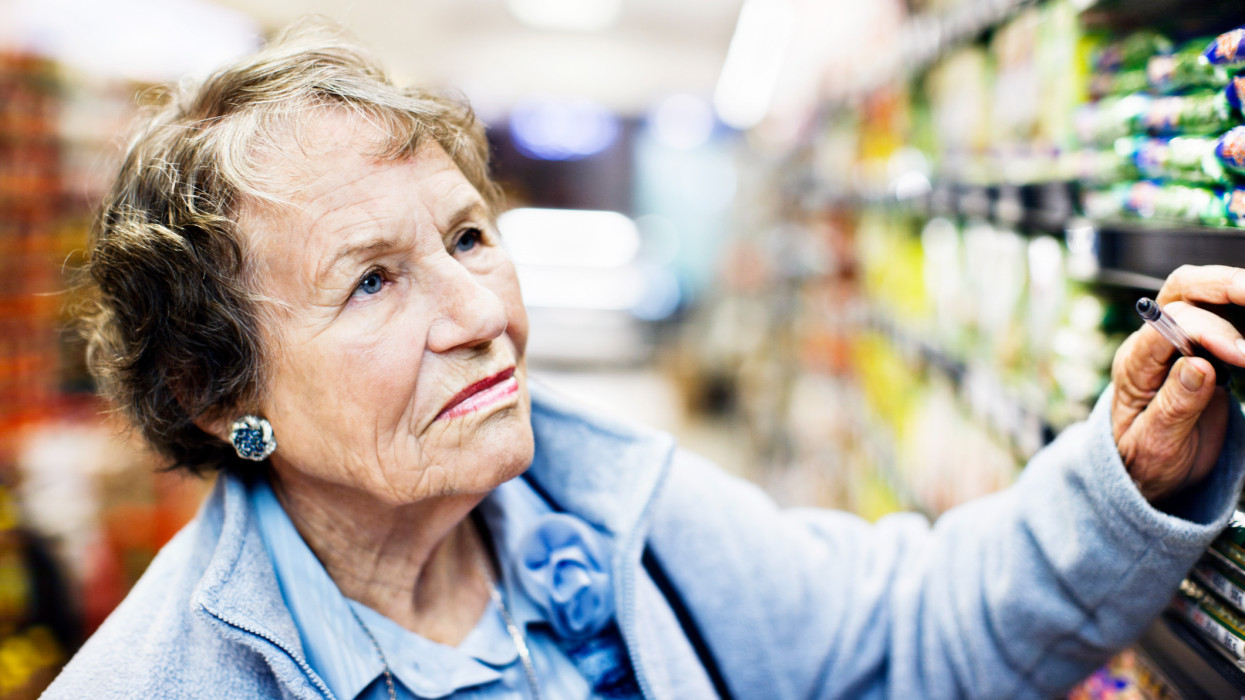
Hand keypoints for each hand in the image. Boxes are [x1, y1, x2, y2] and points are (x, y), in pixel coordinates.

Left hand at [1112, 265, 1244, 502]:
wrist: (1141, 469)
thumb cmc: (1141, 458)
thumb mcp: (1154, 445)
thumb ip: (1174, 406)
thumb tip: (1198, 367)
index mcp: (1135, 365)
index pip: (1168, 325)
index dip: (1208, 331)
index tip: (1242, 356)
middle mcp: (1152, 344)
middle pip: (1183, 290)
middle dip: (1224, 284)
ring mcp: (1176, 341)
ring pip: (1204, 294)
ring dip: (1238, 294)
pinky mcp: (1201, 347)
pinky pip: (1224, 315)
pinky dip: (1244, 312)